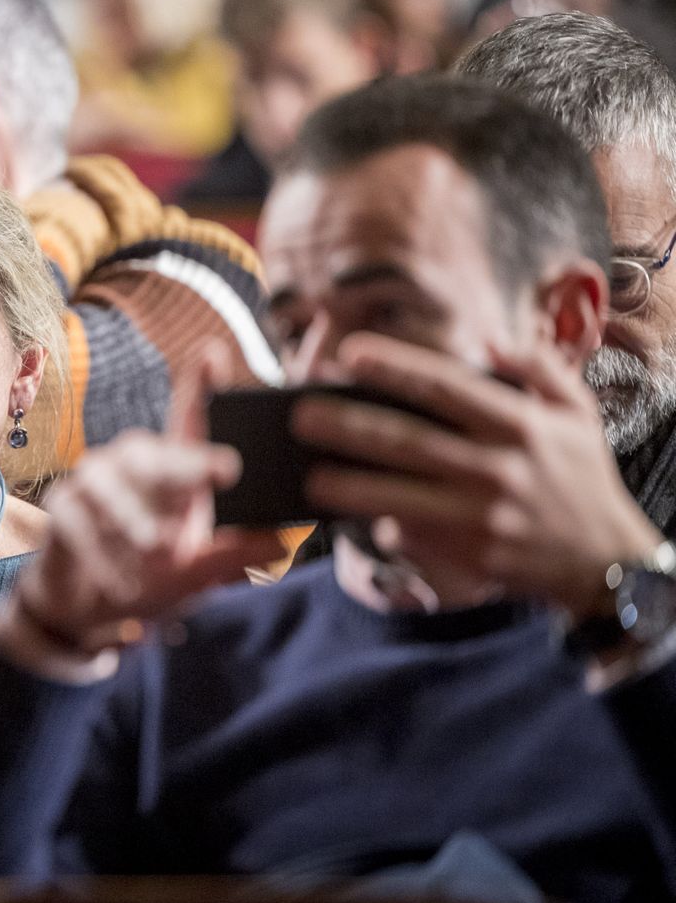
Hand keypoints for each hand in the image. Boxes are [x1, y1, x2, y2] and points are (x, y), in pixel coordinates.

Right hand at [10, 346, 279, 652]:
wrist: (87, 609)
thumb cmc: (149, 579)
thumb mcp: (198, 574)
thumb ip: (234, 556)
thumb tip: (284, 538)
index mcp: (173, 469)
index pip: (187, 419)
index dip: (199, 385)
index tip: (212, 353)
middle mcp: (132, 464)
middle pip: (153, 451)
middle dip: (186, 462)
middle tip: (223, 471)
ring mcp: (92, 482)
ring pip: (109, 481)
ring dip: (134, 515)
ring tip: (160, 549)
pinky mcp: (62, 507)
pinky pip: (77, 519)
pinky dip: (99, 551)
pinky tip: (118, 579)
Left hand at [293, 333, 660, 619]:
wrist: (603, 561)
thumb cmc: (580, 477)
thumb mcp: (578, 414)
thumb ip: (540, 369)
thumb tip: (492, 342)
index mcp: (520, 425)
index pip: (446, 387)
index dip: (396, 368)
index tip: (350, 354)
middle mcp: (499, 468)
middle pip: (409, 442)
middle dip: (349, 427)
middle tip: (300, 415)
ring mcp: (482, 516)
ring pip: (401, 497)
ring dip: (350, 487)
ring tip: (308, 476)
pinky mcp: (470, 554)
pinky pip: (414, 535)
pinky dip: (382, 524)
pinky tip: (349, 513)